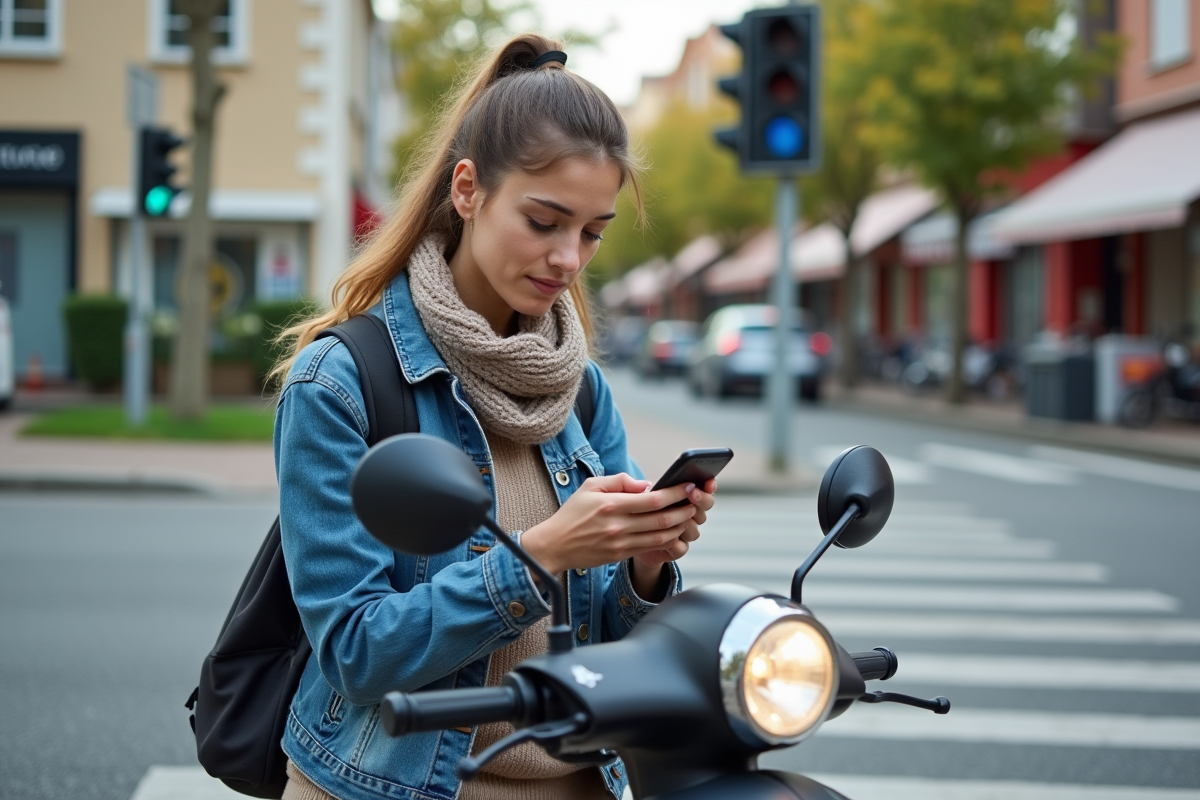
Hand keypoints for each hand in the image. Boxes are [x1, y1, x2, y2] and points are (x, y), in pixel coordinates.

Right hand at [521, 473, 697, 575]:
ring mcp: (620, 543)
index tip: (688, 486)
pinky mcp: (620, 555)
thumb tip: (646, 485)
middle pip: (661, 519)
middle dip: (684, 510)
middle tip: (695, 502)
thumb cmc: (573, 513)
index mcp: (611, 505)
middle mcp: (617, 525)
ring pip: (660, 537)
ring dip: (679, 527)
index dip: (675, 493)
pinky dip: (666, 540)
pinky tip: (674, 531)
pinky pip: (650, 548)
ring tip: (688, 516)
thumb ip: (619, 481)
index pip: (653, 499)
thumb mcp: (591, 487)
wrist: (554, 545)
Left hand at [632, 478, 716, 569]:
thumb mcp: (636, 494)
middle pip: (705, 508)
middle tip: (692, 493)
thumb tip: (646, 486)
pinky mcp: (676, 549)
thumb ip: (641, 486)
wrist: (631, 538)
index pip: (705, 489)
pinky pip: (682, 548)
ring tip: (674, 516)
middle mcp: (689, 514)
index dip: (709, 486)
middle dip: (701, 500)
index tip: (708, 482)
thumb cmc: (635, 510)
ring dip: (687, 523)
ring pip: (695, 529)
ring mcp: (685, 533)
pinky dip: (676, 544)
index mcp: (684, 496)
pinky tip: (669, 539)